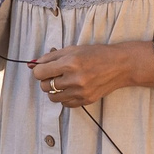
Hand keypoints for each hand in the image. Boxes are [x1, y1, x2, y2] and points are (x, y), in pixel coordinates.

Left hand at [28, 41, 153, 109]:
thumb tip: (33, 64)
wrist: (120, 65)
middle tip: (56, 74)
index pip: (40, 73)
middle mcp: (74, 79)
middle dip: (46, 80)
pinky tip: (72, 88)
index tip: (44, 69)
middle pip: (44, 86)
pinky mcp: (86, 101)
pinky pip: (65, 104)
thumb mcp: (73, 49)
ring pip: (53, 98)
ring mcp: (80, 92)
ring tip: (64, 81)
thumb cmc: (96, 54)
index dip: (39, 71)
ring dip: (54, 90)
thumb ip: (51, 57)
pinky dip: (64, 97)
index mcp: (70, 63)